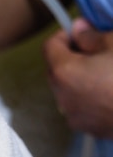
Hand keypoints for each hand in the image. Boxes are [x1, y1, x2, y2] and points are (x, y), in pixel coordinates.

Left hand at [44, 18, 112, 138]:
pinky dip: (89, 97)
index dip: (65, 35)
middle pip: (56, 69)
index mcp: (63, 71)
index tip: (82, 32)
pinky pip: (80, 106)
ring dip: (80, 78)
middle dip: (72, 57)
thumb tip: (77, 28)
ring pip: (68, 89)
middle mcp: (61, 96)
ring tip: (106, 72)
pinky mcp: (87, 128)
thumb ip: (91, 36)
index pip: (50, 46)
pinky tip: (110, 93)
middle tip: (97, 51)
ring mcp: (73, 115)